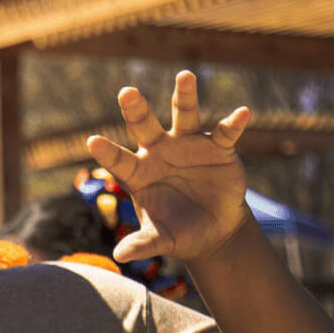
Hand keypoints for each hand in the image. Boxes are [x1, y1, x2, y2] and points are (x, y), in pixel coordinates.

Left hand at [87, 70, 251, 263]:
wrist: (213, 229)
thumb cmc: (179, 232)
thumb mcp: (161, 240)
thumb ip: (142, 244)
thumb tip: (119, 256)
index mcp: (139, 173)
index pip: (119, 160)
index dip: (107, 152)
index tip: (92, 141)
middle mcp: (160, 152)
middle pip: (145, 126)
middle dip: (136, 109)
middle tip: (126, 92)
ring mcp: (189, 145)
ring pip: (184, 115)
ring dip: (184, 96)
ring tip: (185, 76)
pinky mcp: (218, 148)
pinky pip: (225, 132)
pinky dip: (233, 124)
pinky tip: (242, 114)